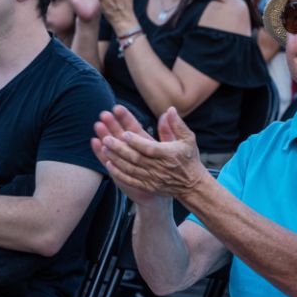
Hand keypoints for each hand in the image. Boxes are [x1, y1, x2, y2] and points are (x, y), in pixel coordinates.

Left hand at [93, 106, 208, 199]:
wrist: (192, 185)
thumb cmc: (189, 158)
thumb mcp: (188, 139)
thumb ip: (177, 124)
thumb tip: (169, 109)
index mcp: (168, 154)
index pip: (149, 147)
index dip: (136, 141)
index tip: (125, 133)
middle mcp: (159, 167)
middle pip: (136, 158)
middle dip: (120, 148)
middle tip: (107, 138)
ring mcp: (152, 178)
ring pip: (130, 168)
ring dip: (116, 158)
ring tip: (104, 148)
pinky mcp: (147, 186)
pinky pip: (130, 180)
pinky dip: (118, 173)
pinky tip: (108, 164)